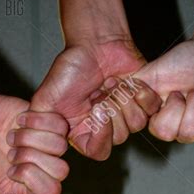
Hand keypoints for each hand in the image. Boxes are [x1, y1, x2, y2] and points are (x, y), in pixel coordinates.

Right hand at [0, 89, 68, 193]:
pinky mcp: (45, 122)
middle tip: (9, 152)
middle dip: (31, 157)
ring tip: (11, 136)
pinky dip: (37, 120)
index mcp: (26, 188)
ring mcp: (44, 145)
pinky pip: (60, 124)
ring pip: (60, 146)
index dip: (33, 178)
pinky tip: (19, 121)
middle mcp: (39, 168)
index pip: (52, 192)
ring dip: (32, 138)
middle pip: (61, 170)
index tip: (9, 170)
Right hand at [31, 38, 161, 160]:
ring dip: (124, 99)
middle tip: (100, 92)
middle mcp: (106, 127)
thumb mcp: (46, 99)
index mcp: (84, 132)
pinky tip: (129, 81)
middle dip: (112, 111)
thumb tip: (46, 145)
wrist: (94, 42)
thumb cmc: (70, 67)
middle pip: (120, 138)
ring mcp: (126, 115)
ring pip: (136, 124)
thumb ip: (41, 126)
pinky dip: (141, 93)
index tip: (97, 112)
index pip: (99, 151)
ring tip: (112, 83)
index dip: (102, 136)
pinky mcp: (143, 102)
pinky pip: (151, 109)